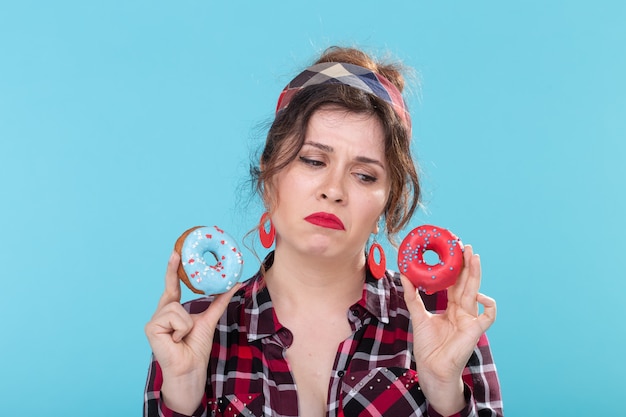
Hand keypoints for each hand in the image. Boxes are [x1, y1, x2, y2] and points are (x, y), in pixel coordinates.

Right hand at [144, 251, 240, 413]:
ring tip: (182, 337)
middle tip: (176, 258)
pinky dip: (181, 329)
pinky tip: (176, 341)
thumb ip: (219, 301)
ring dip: (186, 324)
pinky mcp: (151, 327)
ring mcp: (154, 320)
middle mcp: (160, 313)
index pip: (172, 286)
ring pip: (176, 306)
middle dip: (172, 275)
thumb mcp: (209, 319)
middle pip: (172, 291)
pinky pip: (174, 316)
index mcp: (172, 310)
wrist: (190, 368)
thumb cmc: (196, 348)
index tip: (176, 253)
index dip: (172, 270)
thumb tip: (236, 284)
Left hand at [401, 245, 495, 414]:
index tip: (453, 252)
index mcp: (451, 308)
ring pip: (476, 291)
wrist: (431, 368)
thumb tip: (405, 275)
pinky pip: (488, 314)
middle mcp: (462, 311)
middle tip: (465, 246)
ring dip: (476, 274)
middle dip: (468, 265)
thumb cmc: (427, 346)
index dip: (456, 268)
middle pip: (467, 283)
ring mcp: (470, 319)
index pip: (455, 284)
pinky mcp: (476, 330)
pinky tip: (480, 295)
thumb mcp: (418, 316)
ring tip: (473, 257)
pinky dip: (488, 304)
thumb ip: (412, 296)